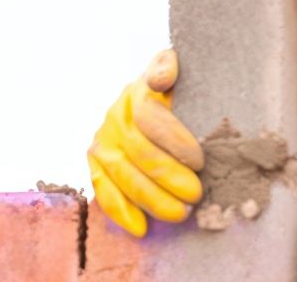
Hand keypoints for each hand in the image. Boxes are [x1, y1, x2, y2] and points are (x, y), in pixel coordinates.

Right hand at [88, 49, 203, 236]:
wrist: (161, 96)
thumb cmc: (182, 90)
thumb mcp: (182, 72)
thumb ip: (170, 68)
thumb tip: (161, 79)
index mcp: (138, 91)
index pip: (149, 116)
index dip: (174, 140)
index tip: (200, 161)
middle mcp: (116, 114)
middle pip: (138, 151)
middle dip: (169, 177)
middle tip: (196, 194)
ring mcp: (103, 139)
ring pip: (122, 175)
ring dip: (152, 199)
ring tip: (180, 213)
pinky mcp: (96, 162)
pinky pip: (103, 190)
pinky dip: (121, 212)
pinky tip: (142, 228)